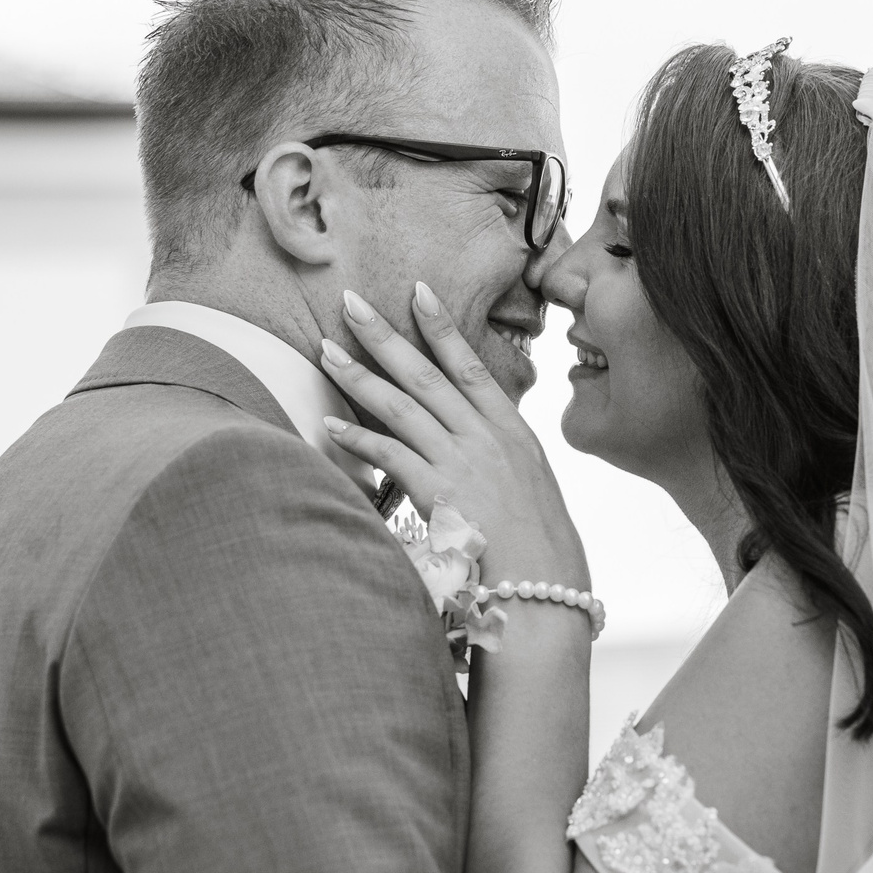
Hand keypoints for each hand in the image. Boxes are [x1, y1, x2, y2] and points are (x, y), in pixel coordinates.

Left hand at [322, 284, 588, 589]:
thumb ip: (499, 450)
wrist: (546, 582)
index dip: (442, 326)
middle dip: (385, 335)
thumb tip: (472, 434)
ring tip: (325, 351)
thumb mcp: (529, 481)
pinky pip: (391, 456)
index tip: (417, 290)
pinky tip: (331, 424)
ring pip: (402, 406)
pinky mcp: (440, 492)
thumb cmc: (539, 540)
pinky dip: (358, 438)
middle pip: (426, 373)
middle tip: (350, 302)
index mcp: (509, 429)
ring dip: (359, 376)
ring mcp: (462, 461)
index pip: (469, 364)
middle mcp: (484, 436)